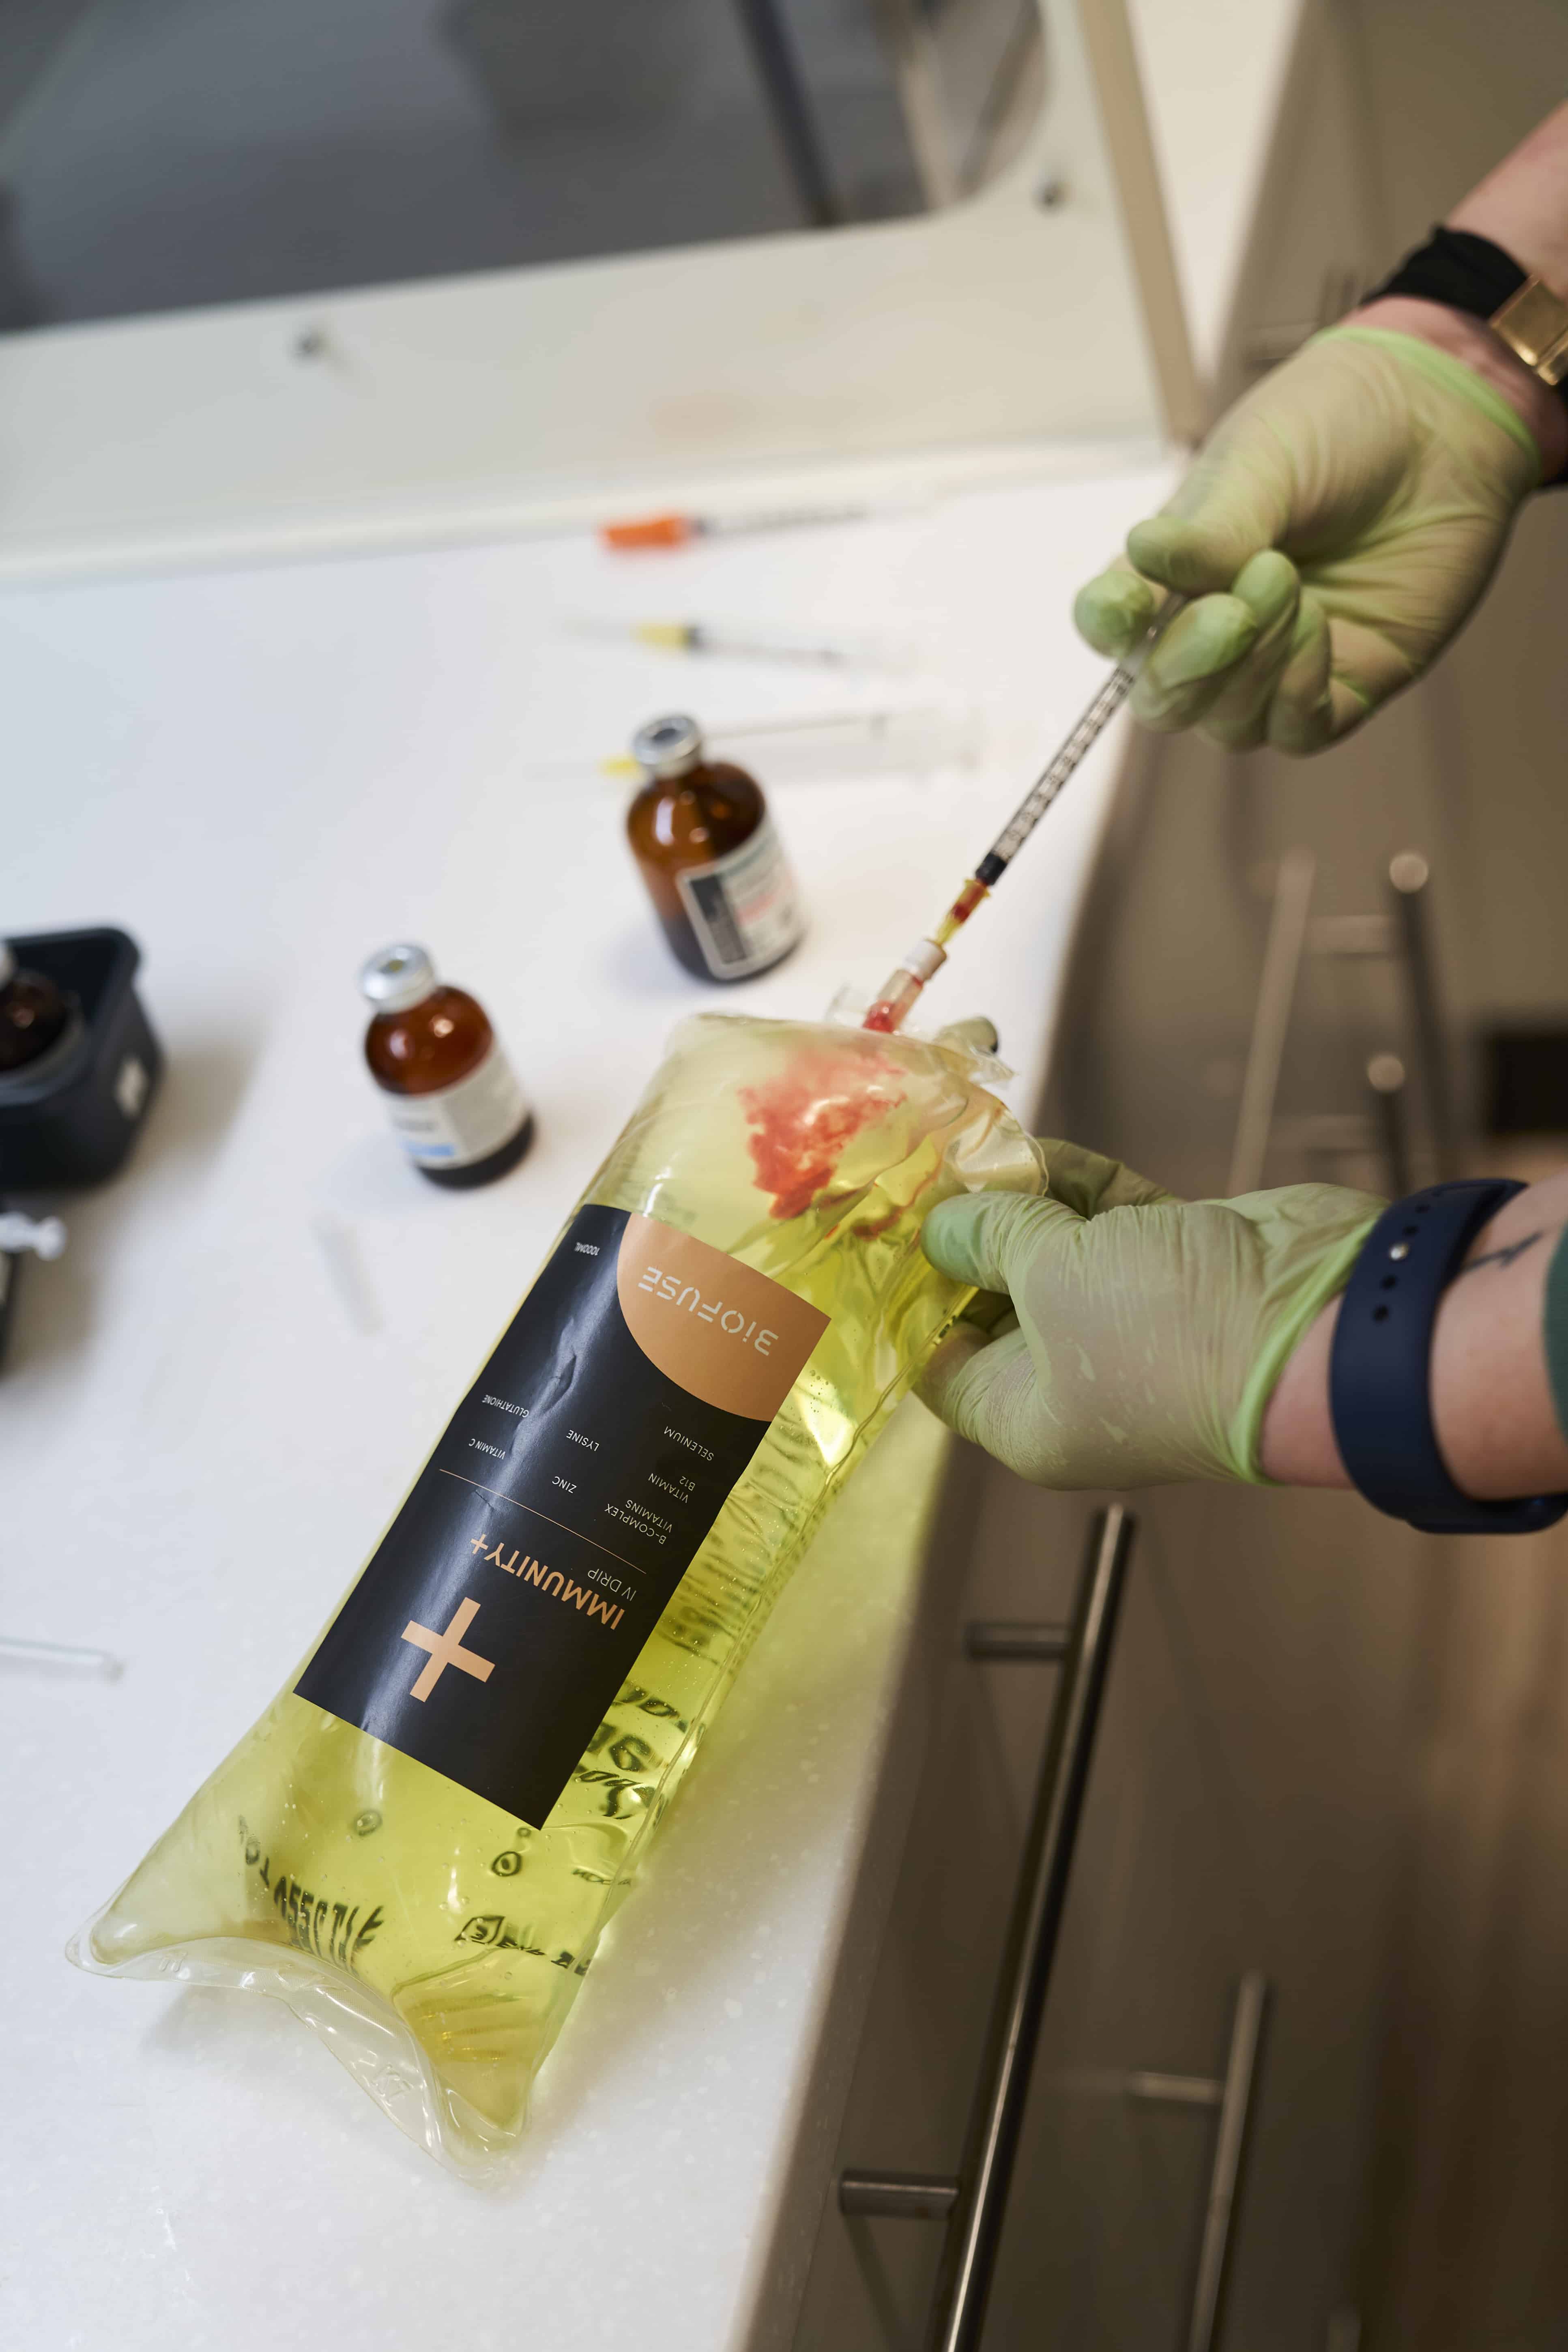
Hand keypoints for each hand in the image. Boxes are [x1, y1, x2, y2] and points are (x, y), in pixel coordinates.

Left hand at [918, 1140, 1381, 1488]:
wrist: (1318, 1324)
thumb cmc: (1172, 1334)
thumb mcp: (1050, 1277)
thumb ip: (988, 1240)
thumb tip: (944, 1225)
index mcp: (1029, 1418)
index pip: (940, 1365)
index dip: (910, 1299)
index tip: (887, 1234)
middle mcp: (1076, 1379)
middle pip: (995, 1300)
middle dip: (967, 1235)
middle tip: (929, 1171)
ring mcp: (1130, 1321)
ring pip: (1053, 1253)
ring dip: (1021, 1198)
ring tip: (980, 1146)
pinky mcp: (1177, 1265)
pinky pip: (1108, 1222)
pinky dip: (1078, 1187)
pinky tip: (1037, 1149)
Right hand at [1074, 323, 1543, 753]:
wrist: (1442, 419)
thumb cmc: (1341, 425)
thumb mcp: (1263, 462)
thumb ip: (1209, 528)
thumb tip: (1143, 554)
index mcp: (1174, 571)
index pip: (1113, 625)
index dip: (1110, 627)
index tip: (1126, 607)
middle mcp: (1214, 629)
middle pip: (1162, 698)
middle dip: (1185, 666)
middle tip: (1232, 609)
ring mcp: (1275, 666)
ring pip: (1225, 723)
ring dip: (1250, 666)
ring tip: (1289, 583)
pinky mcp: (1343, 687)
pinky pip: (1294, 731)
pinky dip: (1295, 690)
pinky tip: (1319, 623)